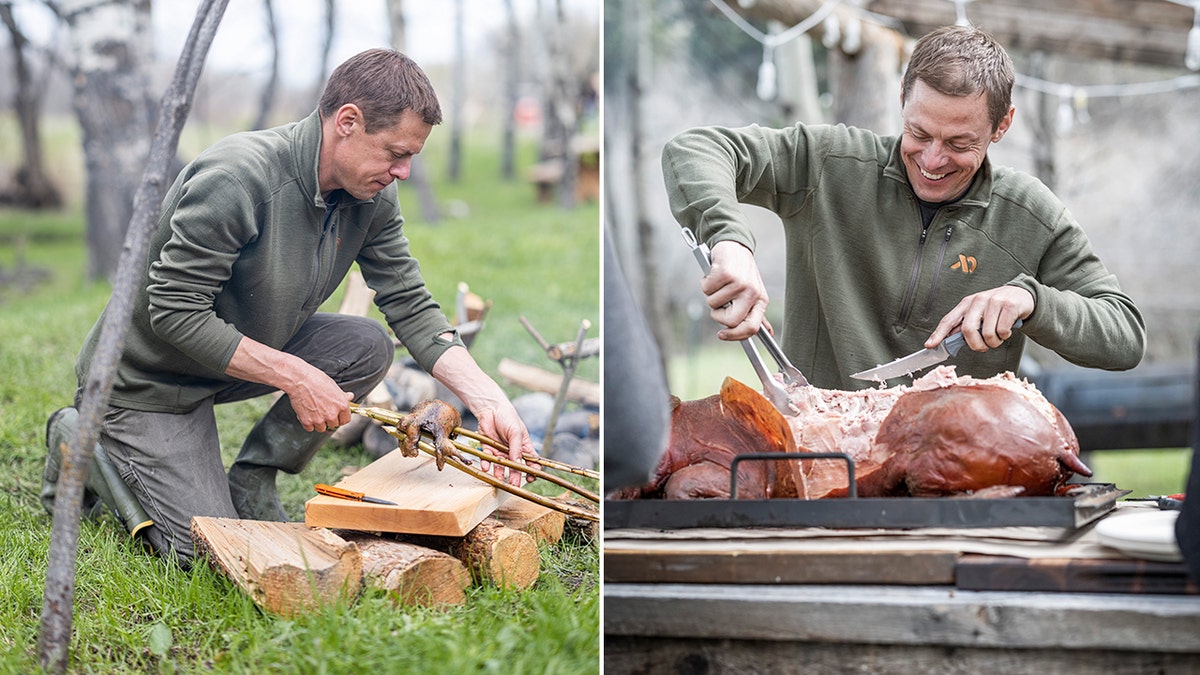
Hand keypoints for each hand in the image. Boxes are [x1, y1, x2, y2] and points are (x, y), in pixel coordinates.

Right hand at [225, 336, 352, 432]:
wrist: (291, 375)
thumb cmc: (311, 376)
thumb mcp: (329, 382)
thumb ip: (339, 392)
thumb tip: (349, 396)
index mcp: (340, 402)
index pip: (346, 418)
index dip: (340, 415)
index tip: (335, 410)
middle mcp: (331, 412)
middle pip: (334, 425)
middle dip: (328, 418)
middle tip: (320, 407)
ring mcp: (319, 418)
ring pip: (321, 428)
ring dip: (317, 421)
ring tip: (311, 407)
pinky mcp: (305, 420)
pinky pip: (309, 428)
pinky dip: (306, 422)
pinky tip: (303, 410)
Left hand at [476, 405, 539, 486]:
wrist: (490, 409)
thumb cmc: (508, 418)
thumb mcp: (516, 433)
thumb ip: (517, 448)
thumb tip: (519, 463)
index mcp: (523, 447)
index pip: (531, 462)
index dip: (532, 470)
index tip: (531, 477)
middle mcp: (512, 452)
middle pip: (515, 468)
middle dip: (515, 477)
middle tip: (514, 485)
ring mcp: (499, 452)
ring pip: (500, 466)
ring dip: (499, 474)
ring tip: (498, 480)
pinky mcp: (487, 449)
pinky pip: (486, 459)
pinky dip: (486, 464)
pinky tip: (485, 468)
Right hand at [704, 241, 768, 340]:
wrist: (734, 246)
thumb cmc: (741, 272)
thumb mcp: (753, 293)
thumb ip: (756, 313)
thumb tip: (768, 333)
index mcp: (760, 301)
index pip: (751, 328)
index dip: (735, 336)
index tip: (722, 335)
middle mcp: (752, 293)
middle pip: (731, 321)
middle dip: (718, 315)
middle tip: (718, 304)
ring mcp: (739, 283)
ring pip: (714, 304)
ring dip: (711, 294)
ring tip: (718, 283)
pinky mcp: (725, 273)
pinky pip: (706, 289)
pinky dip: (705, 282)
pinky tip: (713, 274)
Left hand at [927, 286, 1033, 351]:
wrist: (1021, 295)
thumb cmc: (996, 308)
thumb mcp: (978, 313)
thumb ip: (965, 325)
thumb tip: (949, 341)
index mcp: (967, 303)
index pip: (949, 320)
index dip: (938, 334)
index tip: (930, 345)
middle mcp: (978, 301)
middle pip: (967, 330)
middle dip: (975, 345)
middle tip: (983, 347)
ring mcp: (994, 302)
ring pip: (987, 334)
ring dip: (994, 342)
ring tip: (998, 336)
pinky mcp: (1009, 306)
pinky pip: (1002, 331)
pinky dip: (1005, 336)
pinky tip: (1007, 330)